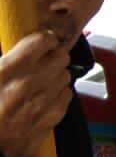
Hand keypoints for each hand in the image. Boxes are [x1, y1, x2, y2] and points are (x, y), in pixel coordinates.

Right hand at [0, 30, 71, 156]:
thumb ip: (7, 62)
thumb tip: (24, 48)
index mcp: (7, 70)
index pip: (42, 40)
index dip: (43, 40)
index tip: (41, 43)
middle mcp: (28, 83)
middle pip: (61, 56)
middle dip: (52, 58)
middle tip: (41, 64)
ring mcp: (43, 101)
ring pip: (66, 75)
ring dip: (55, 77)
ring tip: (39, 84)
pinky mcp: (53, 117)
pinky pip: (67, 95)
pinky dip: (58, 95)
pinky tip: (43, 99)